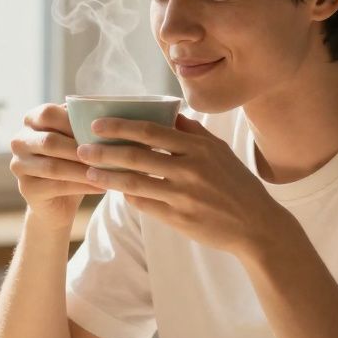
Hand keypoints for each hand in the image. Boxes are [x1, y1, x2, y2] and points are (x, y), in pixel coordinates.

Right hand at [9, 103, 106, 227]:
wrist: (59, 200)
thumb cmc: (71, 159)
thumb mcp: (75, 138)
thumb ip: (80, 124)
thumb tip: (101, 112)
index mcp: (30, 121)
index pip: (48, 114)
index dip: (73, 121)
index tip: (100, 130)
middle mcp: (19, 141)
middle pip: (49, 141)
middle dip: (79, 148)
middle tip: (107, 153)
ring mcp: (19, 166)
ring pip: (53, 167)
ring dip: (82, 170)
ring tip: (106, 172)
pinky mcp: (26, 189)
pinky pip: (56, 187)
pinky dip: (82, 186)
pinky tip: (101, 187)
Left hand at [75, 114, 288, 254]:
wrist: (256, 225)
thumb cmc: (236, 184)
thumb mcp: (219, 151)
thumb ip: (192, 132)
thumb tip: (167, 112)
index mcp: (198, 147)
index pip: (150, 130)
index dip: (120, 126)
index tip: (97, 124)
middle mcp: (190, 169)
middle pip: (136, 155)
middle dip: (104, 151)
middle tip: (81, 148)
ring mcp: (183, 195)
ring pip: (134, 182)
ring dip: (107, 176)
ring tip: (88, 171)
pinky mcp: (179, 218)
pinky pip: (144, 205)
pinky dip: (127, 196)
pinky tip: (115, 190)